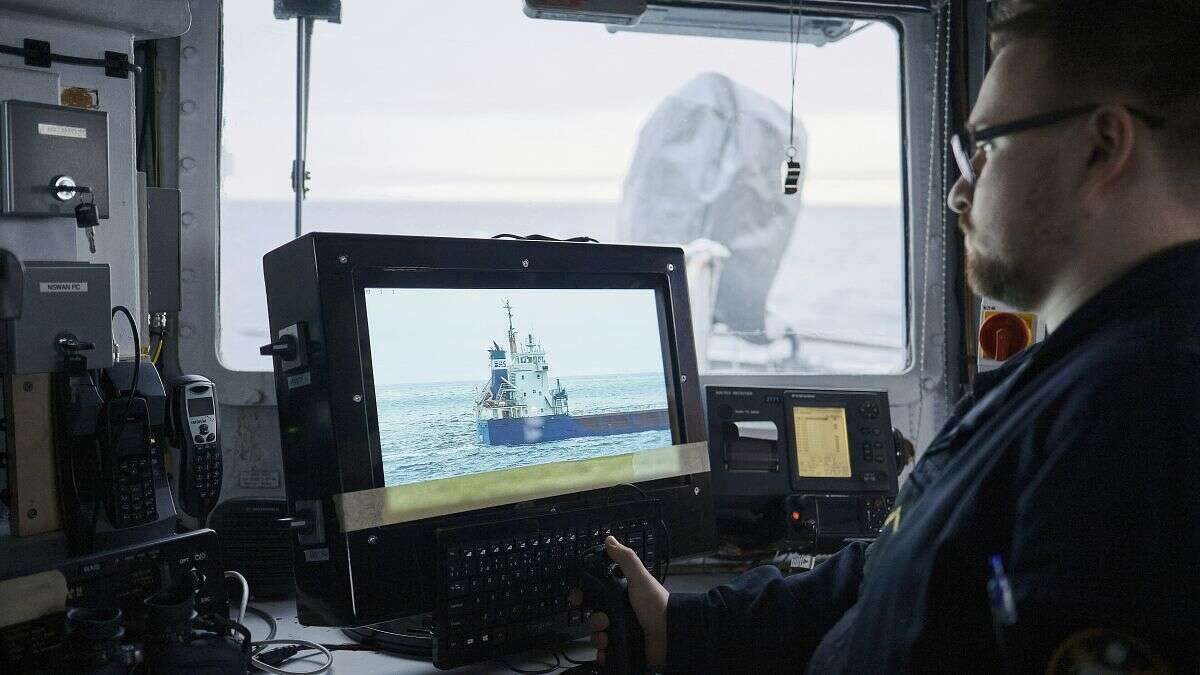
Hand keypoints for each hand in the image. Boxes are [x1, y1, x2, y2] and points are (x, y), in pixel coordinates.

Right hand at [568, 535, 668, 667]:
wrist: (671, 636)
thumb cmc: (656, 605)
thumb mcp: (640, 579)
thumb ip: (626, 559)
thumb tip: (609, 539)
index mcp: (621, 594)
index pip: (595, 593)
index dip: (583, 595)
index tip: (577, 599)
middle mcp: (620, 612)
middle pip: (594, 614)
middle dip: (593, 619)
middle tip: (603, 620)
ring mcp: (621, 630)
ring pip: (597, 633)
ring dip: (598, 636)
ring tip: (608, 637)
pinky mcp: (623, 647)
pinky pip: (604, 651)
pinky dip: (602, 652)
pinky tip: (607, 650)